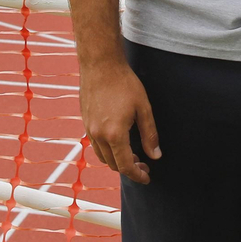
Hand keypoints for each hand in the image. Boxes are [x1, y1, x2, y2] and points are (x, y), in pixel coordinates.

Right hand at [79, 59, 159, 183]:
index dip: (138, 175)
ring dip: (116, 160)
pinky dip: (107, 150)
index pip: (125, 166)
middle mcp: (98, 135)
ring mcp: (89, 129)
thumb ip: (150, 134)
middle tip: (143, 164)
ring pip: (102, 156)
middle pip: (112, 164)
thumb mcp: (144, 108)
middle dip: (129, 169)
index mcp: (115, 134)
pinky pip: (95, 144)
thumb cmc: (124, 83)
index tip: (147, 177)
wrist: (100, 64)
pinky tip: (118, 141)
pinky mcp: (85, 121)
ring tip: (131, 155)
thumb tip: (155, 155)